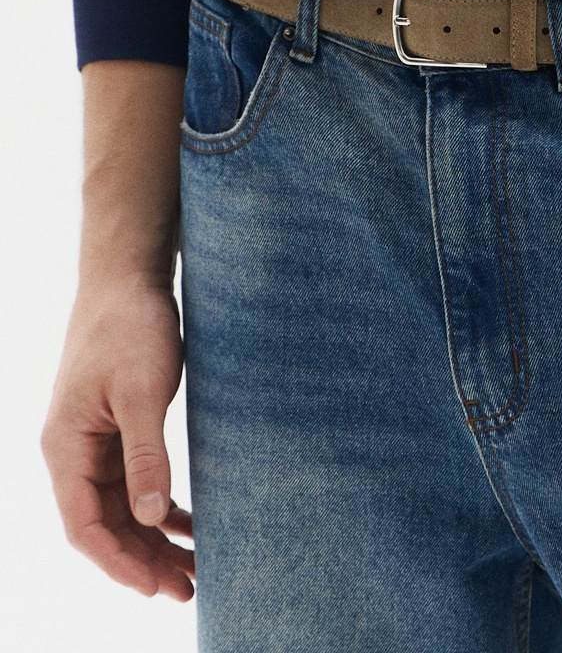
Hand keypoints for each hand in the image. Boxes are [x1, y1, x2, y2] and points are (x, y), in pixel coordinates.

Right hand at [40, 276, 194, 601]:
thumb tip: (150, 517)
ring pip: (121, 508)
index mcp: (66, 448)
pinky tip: (188, 523)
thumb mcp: (143, 391)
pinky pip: (133, 482)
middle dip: (143, 561)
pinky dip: (158, 505)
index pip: (85, 527)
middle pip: (105, 525)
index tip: (156, 587)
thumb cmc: (130, 325)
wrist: (127, 276)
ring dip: (152, 539)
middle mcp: (73, 452)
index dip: (119, 562)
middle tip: (189, 588)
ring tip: (193, 568)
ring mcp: (93, 442)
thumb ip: (146, 455)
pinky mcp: (116, 428)